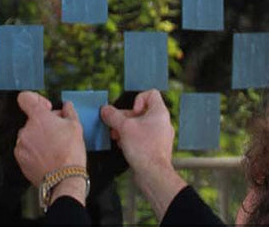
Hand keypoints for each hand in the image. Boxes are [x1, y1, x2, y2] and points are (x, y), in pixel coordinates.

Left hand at [14, 92, 86, 204]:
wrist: (64, 179)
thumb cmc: (70, 152)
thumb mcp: (76, 125)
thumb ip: (68, 111)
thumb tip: (66, 106)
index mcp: (38, 117)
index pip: (25, 97)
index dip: (35, 99)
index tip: (45, 107)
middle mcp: (26, 129)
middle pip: (32, 119)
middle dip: (44, 122)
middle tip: (58, 131)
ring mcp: (21, 145)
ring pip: (29, 134)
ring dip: (39, 137)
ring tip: (54, 146)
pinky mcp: (20, 159)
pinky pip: (26, 148)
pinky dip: (35, 150)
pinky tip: (48, 155)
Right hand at [100, 89, 185, 219]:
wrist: (153, 174)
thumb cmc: (144, 149)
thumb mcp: (123, 127)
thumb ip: (112, 116)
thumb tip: (105, 110)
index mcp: (159, 112)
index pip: (151, 94)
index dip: (138, 99)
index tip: (131, 111)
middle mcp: (162, 122)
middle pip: (142, 111)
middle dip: (126, 117)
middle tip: (116, 124)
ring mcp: (160, 136)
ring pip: (141, 125)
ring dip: (127, 129)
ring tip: (117, 135)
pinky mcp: (156, 148)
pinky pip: (143, 137)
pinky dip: (132, 139)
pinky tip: (123, 145)